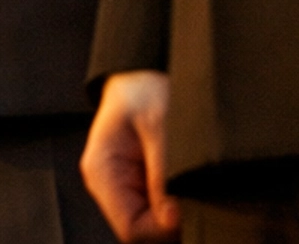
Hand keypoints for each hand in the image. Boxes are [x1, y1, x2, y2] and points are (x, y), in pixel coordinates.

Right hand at [82, 71, 179, 240]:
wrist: (146, 71)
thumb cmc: (143, 86)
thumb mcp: (157, 121)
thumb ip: (164, 170)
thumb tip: (172, 217)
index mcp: (103, 172)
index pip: (131, 229)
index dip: (164, 228)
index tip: (187, 206)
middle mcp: (114, 188)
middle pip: (146, 231)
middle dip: (174, 220)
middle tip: (196, 193)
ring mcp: (132, 190)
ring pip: (160, 225)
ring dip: (181, 209)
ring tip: (193, 180)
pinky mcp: (149, 188)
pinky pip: (169, 211)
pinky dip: (185, 202)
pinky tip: (191, 181)